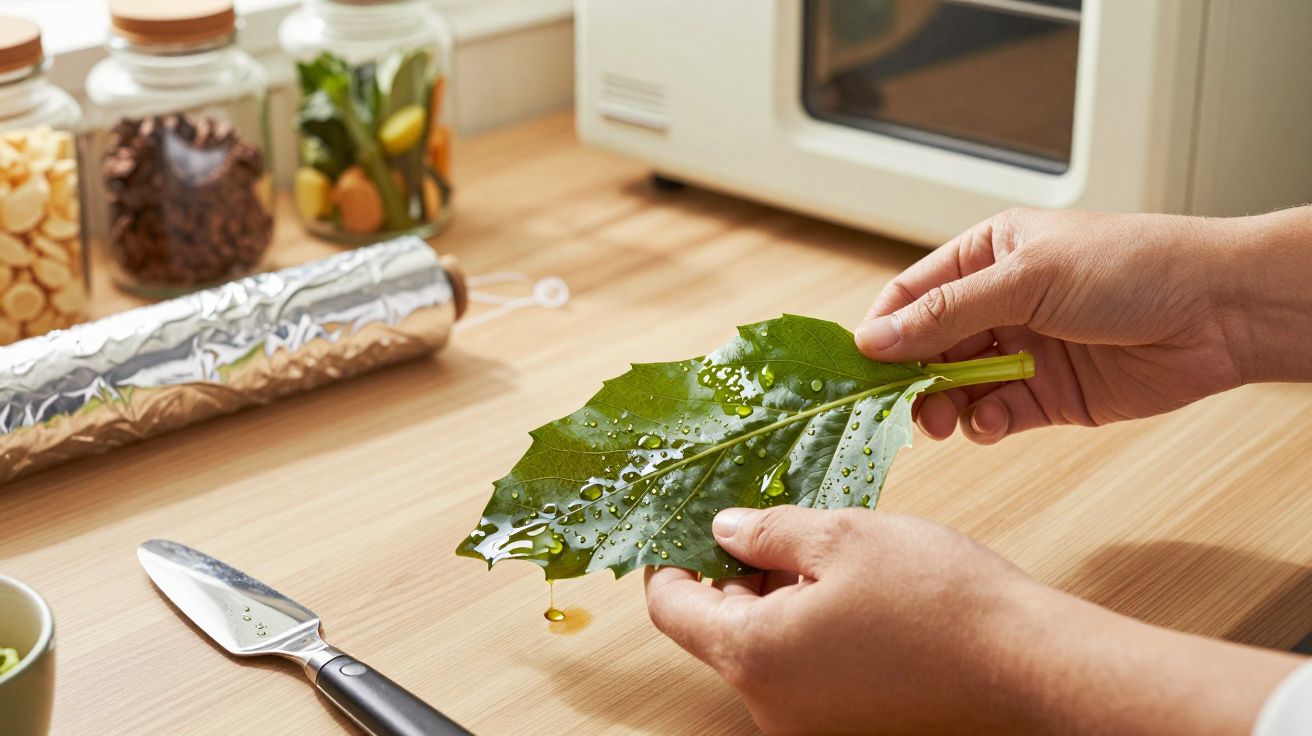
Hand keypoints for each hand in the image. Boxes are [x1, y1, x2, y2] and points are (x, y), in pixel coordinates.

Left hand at [645, 506, 1299, 734]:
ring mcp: (809, 723)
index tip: (684, 523)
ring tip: (815, 548)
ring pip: (761, 649)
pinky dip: (805, 627)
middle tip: (762, 520)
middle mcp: (769, 704)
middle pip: (716, 631)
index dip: (670, 559)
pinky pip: (800, 671)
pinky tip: (846, 589)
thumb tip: (724, 529)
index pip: (671, 607)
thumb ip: (768, 532)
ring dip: (772, 598)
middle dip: (730, 573)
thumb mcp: (842, 536)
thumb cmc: (939, 598)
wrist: (1028, 669)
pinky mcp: (846, 726)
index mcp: (753, 655)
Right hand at [853, 206, 1311, 443]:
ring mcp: (1024, 351)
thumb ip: (946, 314)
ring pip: (957, 386)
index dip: (884, 329)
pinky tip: (992, 421)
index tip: (862, 365)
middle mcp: (1000, 303)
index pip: (913, 294)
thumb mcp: (1027, 278)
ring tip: (944, 421)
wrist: (1220, 311)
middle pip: (928, 347)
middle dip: (911, 378)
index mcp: (988, 255)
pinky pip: (996, 415)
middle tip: (902, 406)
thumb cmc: (1132, 266)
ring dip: (944, 406)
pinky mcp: (1049, 396)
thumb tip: (874, 339)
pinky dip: (985, 423)